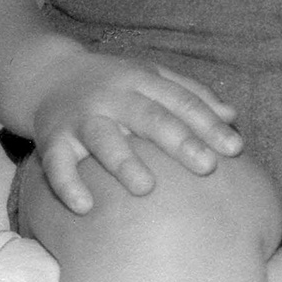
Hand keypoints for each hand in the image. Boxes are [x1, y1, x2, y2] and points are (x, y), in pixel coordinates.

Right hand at [28, 50, 242, 213]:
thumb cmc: (113, 84)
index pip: (180, 100)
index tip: (234, 149)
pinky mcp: (52, 138)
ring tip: (146, 188)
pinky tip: (84, 208)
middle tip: (208, 167)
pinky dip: (67, 184)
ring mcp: (81, 116)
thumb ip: (190, 94)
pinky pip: (57, 163)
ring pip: (103, 138)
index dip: (208, 123)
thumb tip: (233, 115)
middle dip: (179, 141)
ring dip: (124, 162)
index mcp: (141, 79)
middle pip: (149, 116)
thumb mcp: (150, 78)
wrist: (47, 74)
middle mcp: (112, 95)